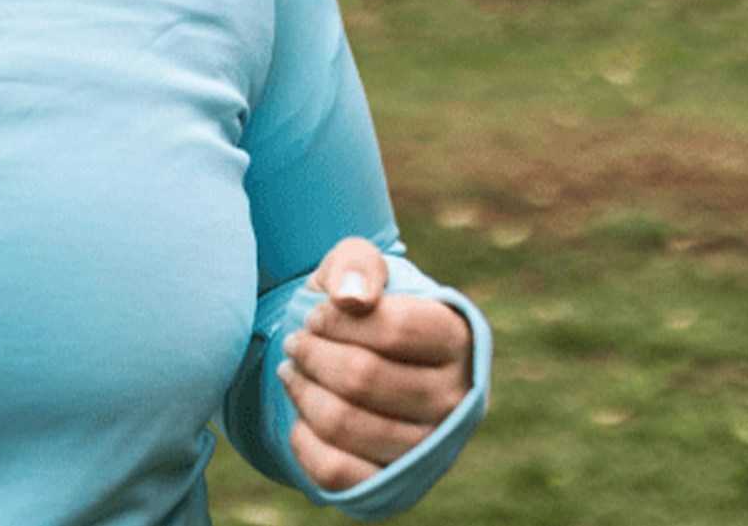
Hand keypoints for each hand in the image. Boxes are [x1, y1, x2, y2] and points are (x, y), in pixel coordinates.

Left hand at [277, 237, 472, 492]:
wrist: (355, 361)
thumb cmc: (359, 307)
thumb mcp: (357, 265)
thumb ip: (357, 264)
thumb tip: (352, 298)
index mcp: (456, 338)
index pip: (396, 329)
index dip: (338, 319)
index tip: (315, 314)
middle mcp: (453, 398)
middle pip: (363, 377)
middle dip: (312, 354)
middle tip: (295, 342)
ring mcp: (427, 446)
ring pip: (345, 424)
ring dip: (302, 391)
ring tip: (292, 371)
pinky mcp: (394, 483)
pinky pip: (335, 470)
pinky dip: (303, 439)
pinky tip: (300, 413)